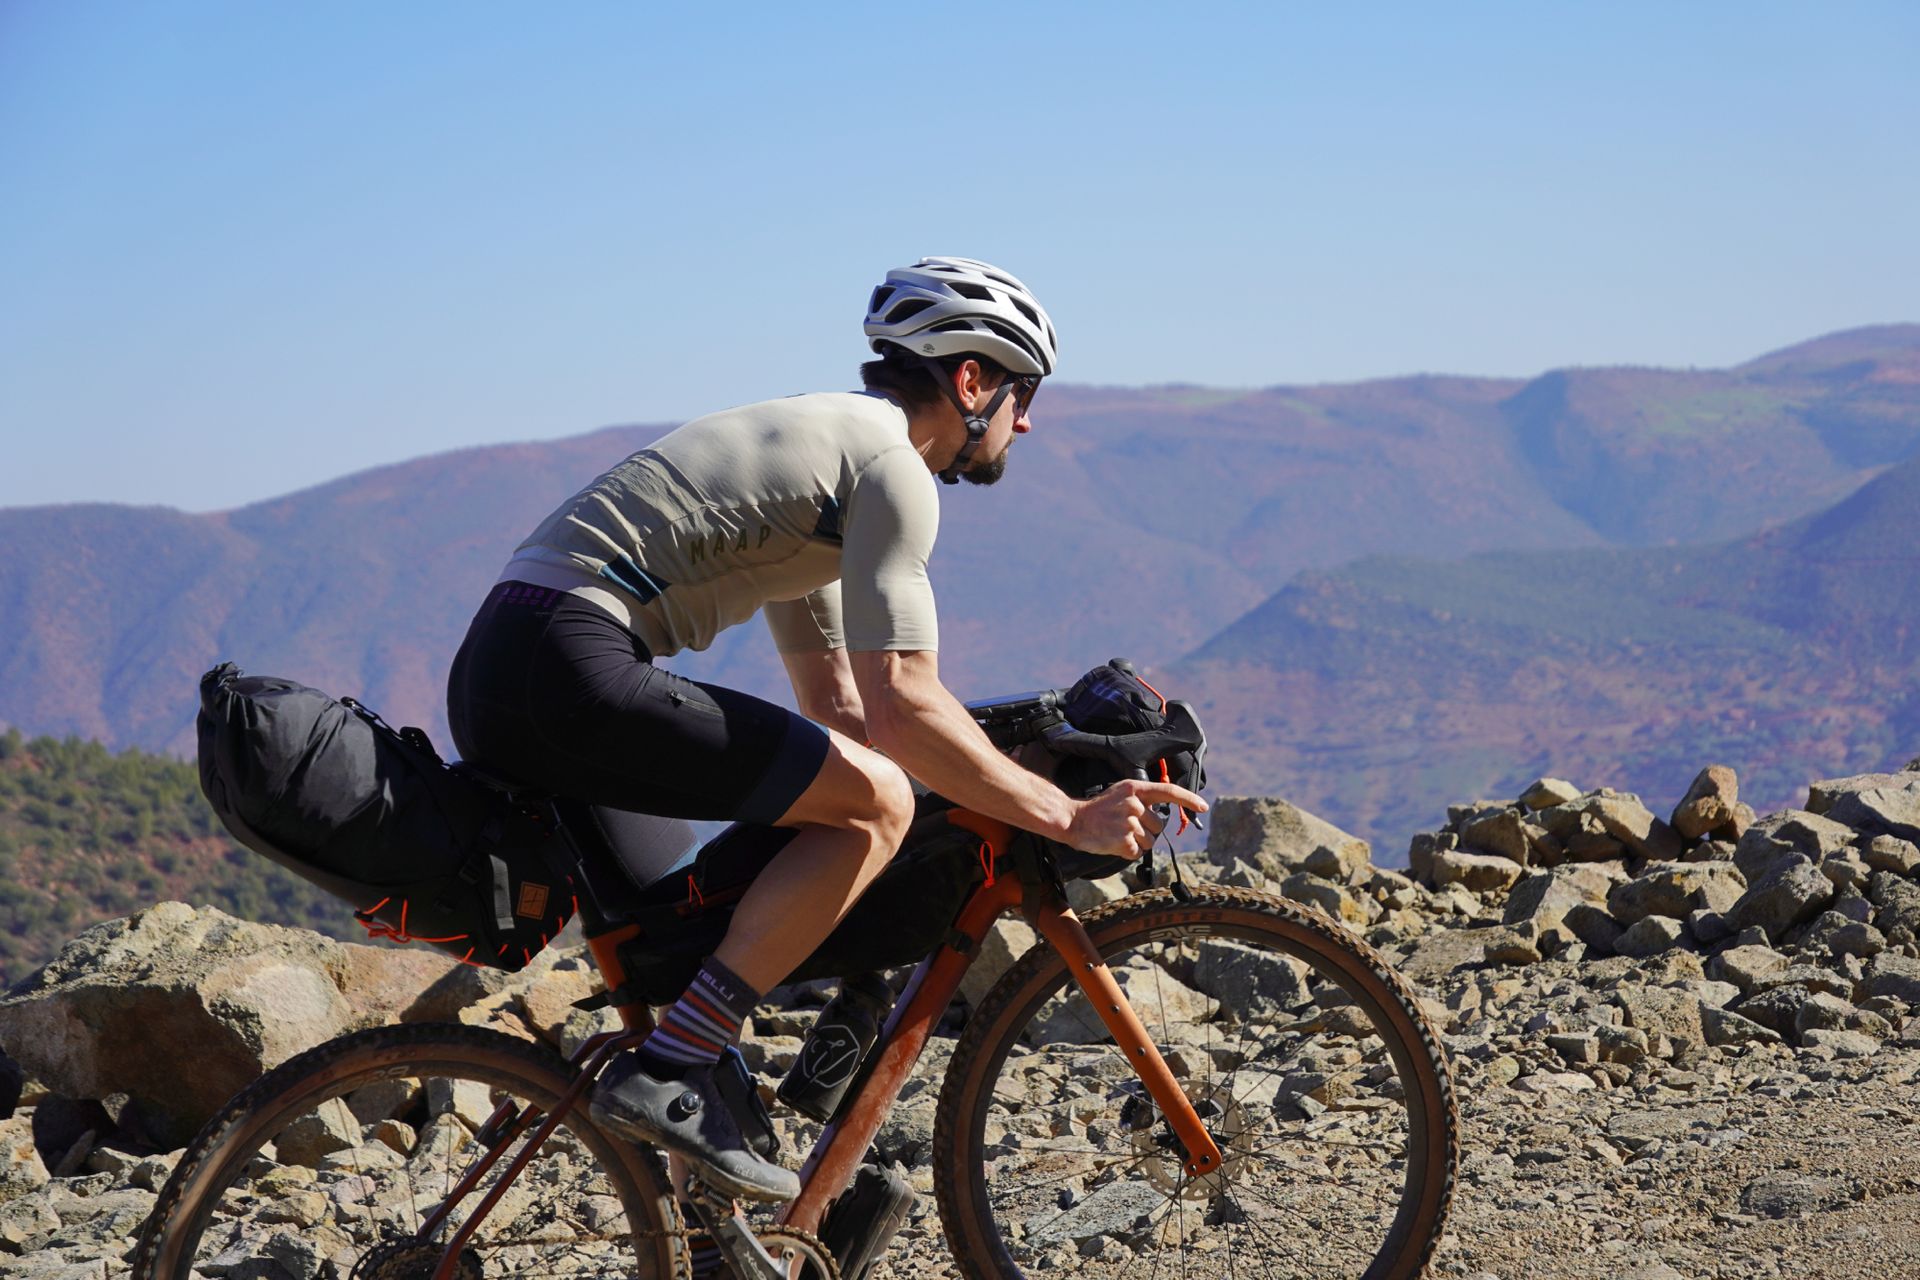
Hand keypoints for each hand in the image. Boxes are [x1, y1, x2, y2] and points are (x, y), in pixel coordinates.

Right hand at [1063, 779, 1208, 860]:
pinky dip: (1127, 852)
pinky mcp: (1124, 840)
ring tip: (1116, 834)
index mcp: (1135, 789)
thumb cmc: (1098, 809)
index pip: (1169, 791)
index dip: (1189, 799)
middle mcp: (1135, 804)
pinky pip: (1137, 853)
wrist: (1073, 820)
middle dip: (1146, 831)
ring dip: (1136, 843)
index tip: (1203, 806)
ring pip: (1149, 842)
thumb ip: (1142, 800)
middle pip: (1158, 826)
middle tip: (1124, 827)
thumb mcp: (1120, 794)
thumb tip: (1161, 818)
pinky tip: (1113, 843)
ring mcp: (1129, 822)